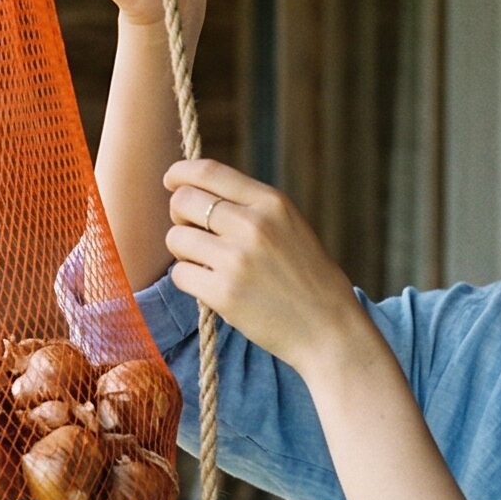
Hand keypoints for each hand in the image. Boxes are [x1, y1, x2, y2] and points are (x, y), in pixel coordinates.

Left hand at [162, 158, 369, 374]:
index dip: (180, 173)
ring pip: (176, 238)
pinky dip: (188, 280)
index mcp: (272, 202)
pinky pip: (180, 274)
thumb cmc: (306, 277)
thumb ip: (249, 206)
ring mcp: (237, 259)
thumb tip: (193, 190)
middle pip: (183, 201)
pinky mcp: (224, 293)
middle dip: (179, 215)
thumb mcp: (289, 225)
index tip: (171, 181)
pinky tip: (210, 287)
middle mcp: (254, 224)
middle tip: (194, 233)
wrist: (329, 328)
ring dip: (183, 251)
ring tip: (208, 263)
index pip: (208, 171)